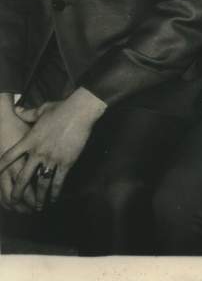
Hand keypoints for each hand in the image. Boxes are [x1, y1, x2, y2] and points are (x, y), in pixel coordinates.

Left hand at [0, 88, 105, 209]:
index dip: (0, 166)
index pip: (9, 156)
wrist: (79, 111)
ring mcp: (51, 159)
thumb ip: (28, 113)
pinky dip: (55, 192)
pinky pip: (58, 181)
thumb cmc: (61, 108)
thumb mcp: (42, 109)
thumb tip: (17, 109)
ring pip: (41, 184)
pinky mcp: (65, 162)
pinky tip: (54, 199)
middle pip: (23, 177)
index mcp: (29, 140)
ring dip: (38, 197)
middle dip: (18, 192)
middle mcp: (37, 152)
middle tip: (14, 202)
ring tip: (37, 207)